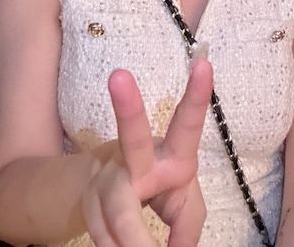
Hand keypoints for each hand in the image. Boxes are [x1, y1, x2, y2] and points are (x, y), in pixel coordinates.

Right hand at [82, 58, 213, 246]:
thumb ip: (188, 229)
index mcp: (174, 153)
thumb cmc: (162, 189)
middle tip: (120, 76)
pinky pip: (104, 235)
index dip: (197, 96)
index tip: (205, 63)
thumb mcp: (185, 206)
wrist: (106, 188)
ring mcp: (108, 176)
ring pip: (118, 212)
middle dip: (127, 106)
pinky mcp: (88, 199)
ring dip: (132, 242)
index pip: (188, 123)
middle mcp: (137, 157)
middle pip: (134, 136)